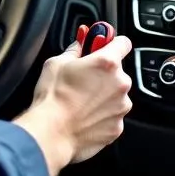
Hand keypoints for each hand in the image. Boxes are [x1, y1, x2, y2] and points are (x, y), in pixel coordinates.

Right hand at [13, 32, 132, 175]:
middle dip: (103, 73)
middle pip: (118, 71)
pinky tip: (84, 115)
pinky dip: (102, 114)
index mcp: (107, 63)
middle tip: (84, 78)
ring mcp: (121, 107)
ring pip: (116, 94)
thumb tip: (80, 43)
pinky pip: (112, 115)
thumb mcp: (57, 62)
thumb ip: (75, 50)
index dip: (112, 44)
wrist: (52, 132)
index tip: (104, 47)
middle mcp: (120, 84)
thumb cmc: (52, 97)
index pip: (123, 43)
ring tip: (81, 101)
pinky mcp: (117, 127)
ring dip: (104, 95)